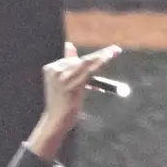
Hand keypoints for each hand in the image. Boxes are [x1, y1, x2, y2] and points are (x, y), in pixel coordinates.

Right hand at [26, 41, 120, 164]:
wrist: (56, 121)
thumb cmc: (61, 102)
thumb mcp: (64, 81)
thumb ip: (68, 63)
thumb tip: (70, 45)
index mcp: (50, 68)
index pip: (74, 60)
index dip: (92, 57)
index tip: (105, 51)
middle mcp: (55, 71)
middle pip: (81, 60)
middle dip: (99, 56)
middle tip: (116, 50)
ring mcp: (62, 78)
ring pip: (86, 64)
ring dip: (102, 58)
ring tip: (115, 52)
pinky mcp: (71, 85)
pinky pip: (89, 72)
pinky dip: (100, 64)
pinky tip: (108, 58)